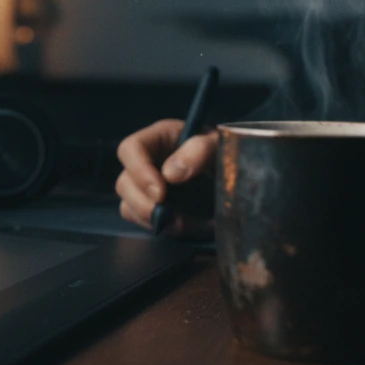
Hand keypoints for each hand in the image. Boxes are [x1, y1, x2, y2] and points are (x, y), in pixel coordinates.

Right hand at [115, 119, 217, 236]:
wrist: (241, 178)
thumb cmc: (228, 153)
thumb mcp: (219, 145)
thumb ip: (199, 151)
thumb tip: (170, 174)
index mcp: (159, 138)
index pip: (131, 149)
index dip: (139, 171)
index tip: (161, 193)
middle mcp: (147, 162)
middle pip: (124, 182)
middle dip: (142, 202)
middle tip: (166, 214)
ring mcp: (147, 187)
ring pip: (127, 204)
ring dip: (148, 217)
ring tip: (179, 223)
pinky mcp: (153, 207)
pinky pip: (140, 220)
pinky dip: (157, 226)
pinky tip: (180, 225)